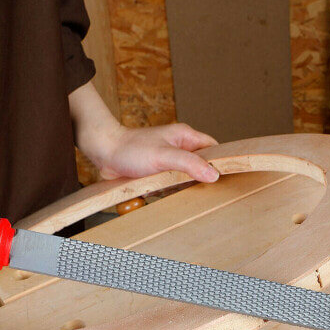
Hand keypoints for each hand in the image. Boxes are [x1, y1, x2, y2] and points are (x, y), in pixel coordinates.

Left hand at [94, 123, 219, 181]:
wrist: (104, 152)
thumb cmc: (130, 149)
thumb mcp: (163, 156)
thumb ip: (189, 164)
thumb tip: (213, 174)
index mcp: (185, 136)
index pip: (213, 148)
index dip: (221, 161)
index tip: (226, 176)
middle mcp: (179, 147)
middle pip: (201, 165)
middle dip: (200, 179)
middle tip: (201, 190)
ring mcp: (168, 160)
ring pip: (186, 177)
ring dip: (182, 187)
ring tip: (175, 191)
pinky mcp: (158, 172)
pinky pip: (171, 184)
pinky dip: (169, 190)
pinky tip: (162, 193)